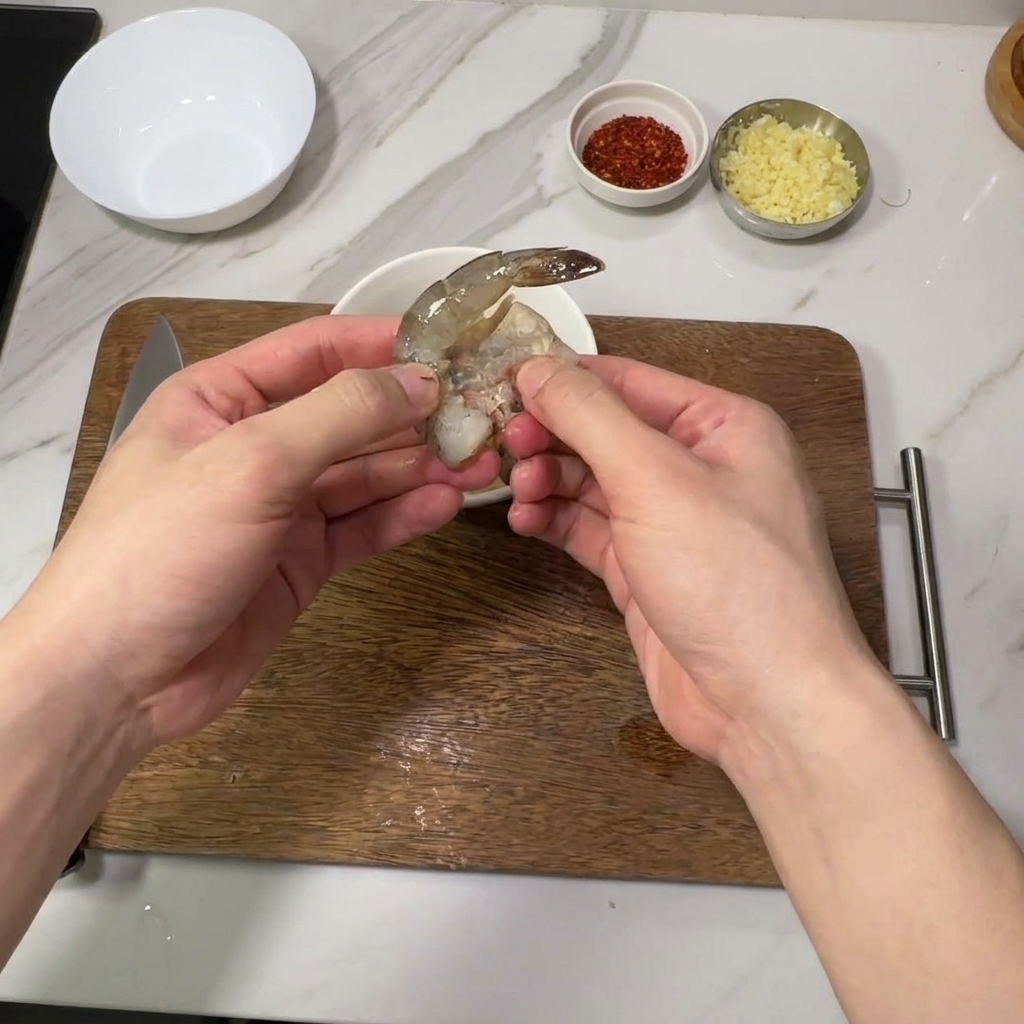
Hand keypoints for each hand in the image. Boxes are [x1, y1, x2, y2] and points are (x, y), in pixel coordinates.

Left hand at [7, 316, 496, 750]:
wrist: (116, 677)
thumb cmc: (162, 548)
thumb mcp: (251, 462)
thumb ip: (340, 414)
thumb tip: (419, 380)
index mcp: (221, 399)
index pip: (315, 351)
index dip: (383, 344)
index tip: (451, 345)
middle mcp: (255, 446)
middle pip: (350, 415)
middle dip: (415, 414)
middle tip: (484, 414)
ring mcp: (280, 508)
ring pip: (364, 475)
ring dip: (420, 467)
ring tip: (482, 462)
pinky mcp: (301, 563)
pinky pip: (362, 528)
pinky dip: (402, 515)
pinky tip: (446, 505)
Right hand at [503, 355, 874, 762]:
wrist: (764, 701)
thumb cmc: (735, 582)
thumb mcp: (656, 479)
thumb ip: (592, 417)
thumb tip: (539, 368)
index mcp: (724, 427)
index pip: (630, 380)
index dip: (566, 379)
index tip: (505, 383)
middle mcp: (700, 469)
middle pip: (607, 430)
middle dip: (553, 434)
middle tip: (506, 444)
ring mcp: (673, 523)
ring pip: (593, 481)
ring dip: (549, 478)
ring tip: (517, 489)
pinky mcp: (647, 572)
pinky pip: (590, 529)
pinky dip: (555, 520)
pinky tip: (525, 520)